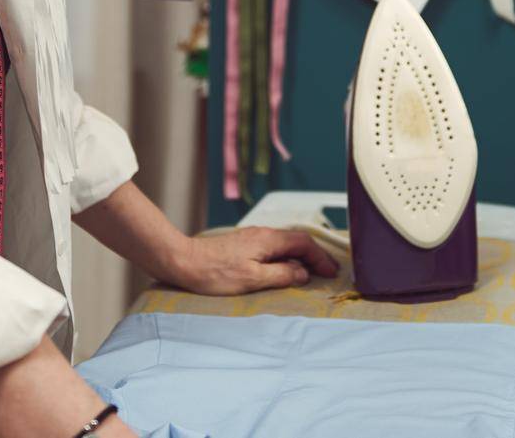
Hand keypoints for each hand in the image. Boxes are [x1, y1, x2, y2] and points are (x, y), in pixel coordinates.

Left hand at [171, 228, 339, 295]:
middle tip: (327, 272)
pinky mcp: (243, 246)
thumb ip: (281, 275)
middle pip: (296, 241)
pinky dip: (286, 258)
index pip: (303, 243)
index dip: (320, 257)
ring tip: (310, 274)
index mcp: (268, 240)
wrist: (183, 262)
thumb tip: (302, 274)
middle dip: (314, 255)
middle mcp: (262, 234)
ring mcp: (252, 239)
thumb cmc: (214, 273)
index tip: (331, 272)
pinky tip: (284, 271)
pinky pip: (273, 249)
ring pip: (285, 244)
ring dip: (301, 257)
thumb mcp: (252, 279)